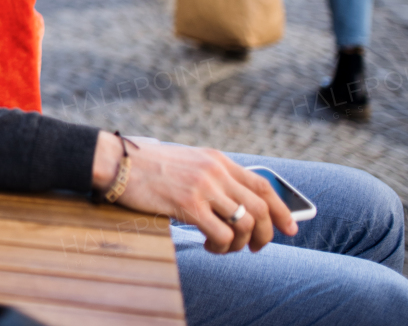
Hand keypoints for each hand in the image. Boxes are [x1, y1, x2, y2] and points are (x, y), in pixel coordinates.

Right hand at [92, 134, 296, 253]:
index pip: (263, 185)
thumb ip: (213, 177)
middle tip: (256, 248)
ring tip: (225, 248)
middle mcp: (216, 171)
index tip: (289, 229)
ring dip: (240, 244)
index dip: (281, 210)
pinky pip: (221, 234)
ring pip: (244, 223)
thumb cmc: (149, 167)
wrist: (118, 163)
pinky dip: (222, 246)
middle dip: (265, 235)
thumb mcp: (189, 163)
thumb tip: (238, 205)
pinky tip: (210, 246)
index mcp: (218, 159)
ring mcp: (203, 187)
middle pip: (260, 208)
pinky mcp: (188, 205)